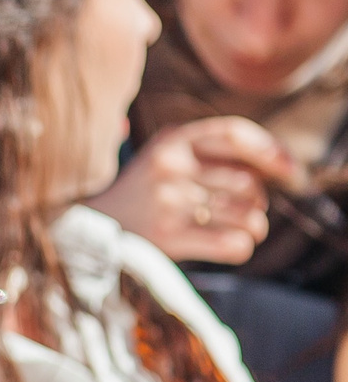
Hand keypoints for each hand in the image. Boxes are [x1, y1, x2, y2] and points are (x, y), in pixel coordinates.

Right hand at [86, 116, 292, 263]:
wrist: (90, 228)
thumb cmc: (145, 193)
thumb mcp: (169, 156)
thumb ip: (216, 152)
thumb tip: (285, 167)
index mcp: (172, 141)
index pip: (235, 134)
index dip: (271, 151)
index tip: (291, 172)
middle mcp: (169, 167)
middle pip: (248, 183)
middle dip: (258, 200)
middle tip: (245, 209)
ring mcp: (167, 203)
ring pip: (247, 215)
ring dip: (255, 227)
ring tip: (242, 229)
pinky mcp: (166, 238)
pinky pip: (232, 244)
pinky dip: (241, 247)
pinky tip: (232, 245)